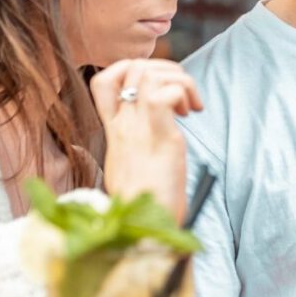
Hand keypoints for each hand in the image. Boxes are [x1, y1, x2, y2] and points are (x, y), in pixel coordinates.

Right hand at [91, 59, 203, 222]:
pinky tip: (192, 112)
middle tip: (182, 90)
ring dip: (178, 79)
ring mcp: (138, 130)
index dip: (130, 67)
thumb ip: (140, 138)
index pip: (104, 80)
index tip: (155, 81)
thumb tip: (161, 121)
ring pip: (148, 74)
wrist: (144, 229)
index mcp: (114, 131)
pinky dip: (183, 92)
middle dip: (163, 67)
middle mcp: (122, 126)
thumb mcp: (134, 162)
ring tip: (189, 105)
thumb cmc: (146, 201)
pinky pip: (164, 96)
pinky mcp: (159, 138)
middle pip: (130, 67)